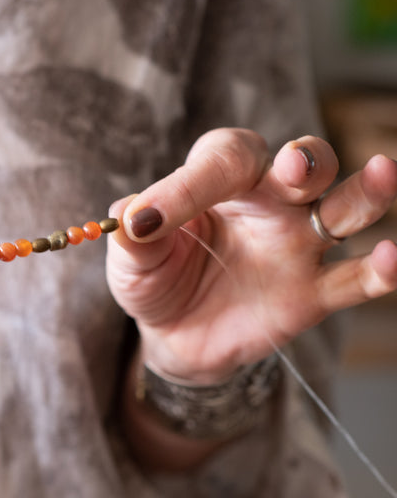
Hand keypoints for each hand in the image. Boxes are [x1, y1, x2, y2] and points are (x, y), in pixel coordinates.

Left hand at [107, 128, 396, 383]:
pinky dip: (380, 270)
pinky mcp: (313, 292)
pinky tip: (391, 258)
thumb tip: (128, 218)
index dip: (186, 185)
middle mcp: (270, 202)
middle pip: (304, 165)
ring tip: (382, 172)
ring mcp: (299, 244)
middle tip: (294, 167)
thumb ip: (132, 236)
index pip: (220, 163)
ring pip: (345, 208)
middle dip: (304, 161)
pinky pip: (355, 279)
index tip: (146, 220)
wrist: (174, 336)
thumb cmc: (154, 277)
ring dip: (366, 192)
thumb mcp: (131, 259)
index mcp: (220, 180)